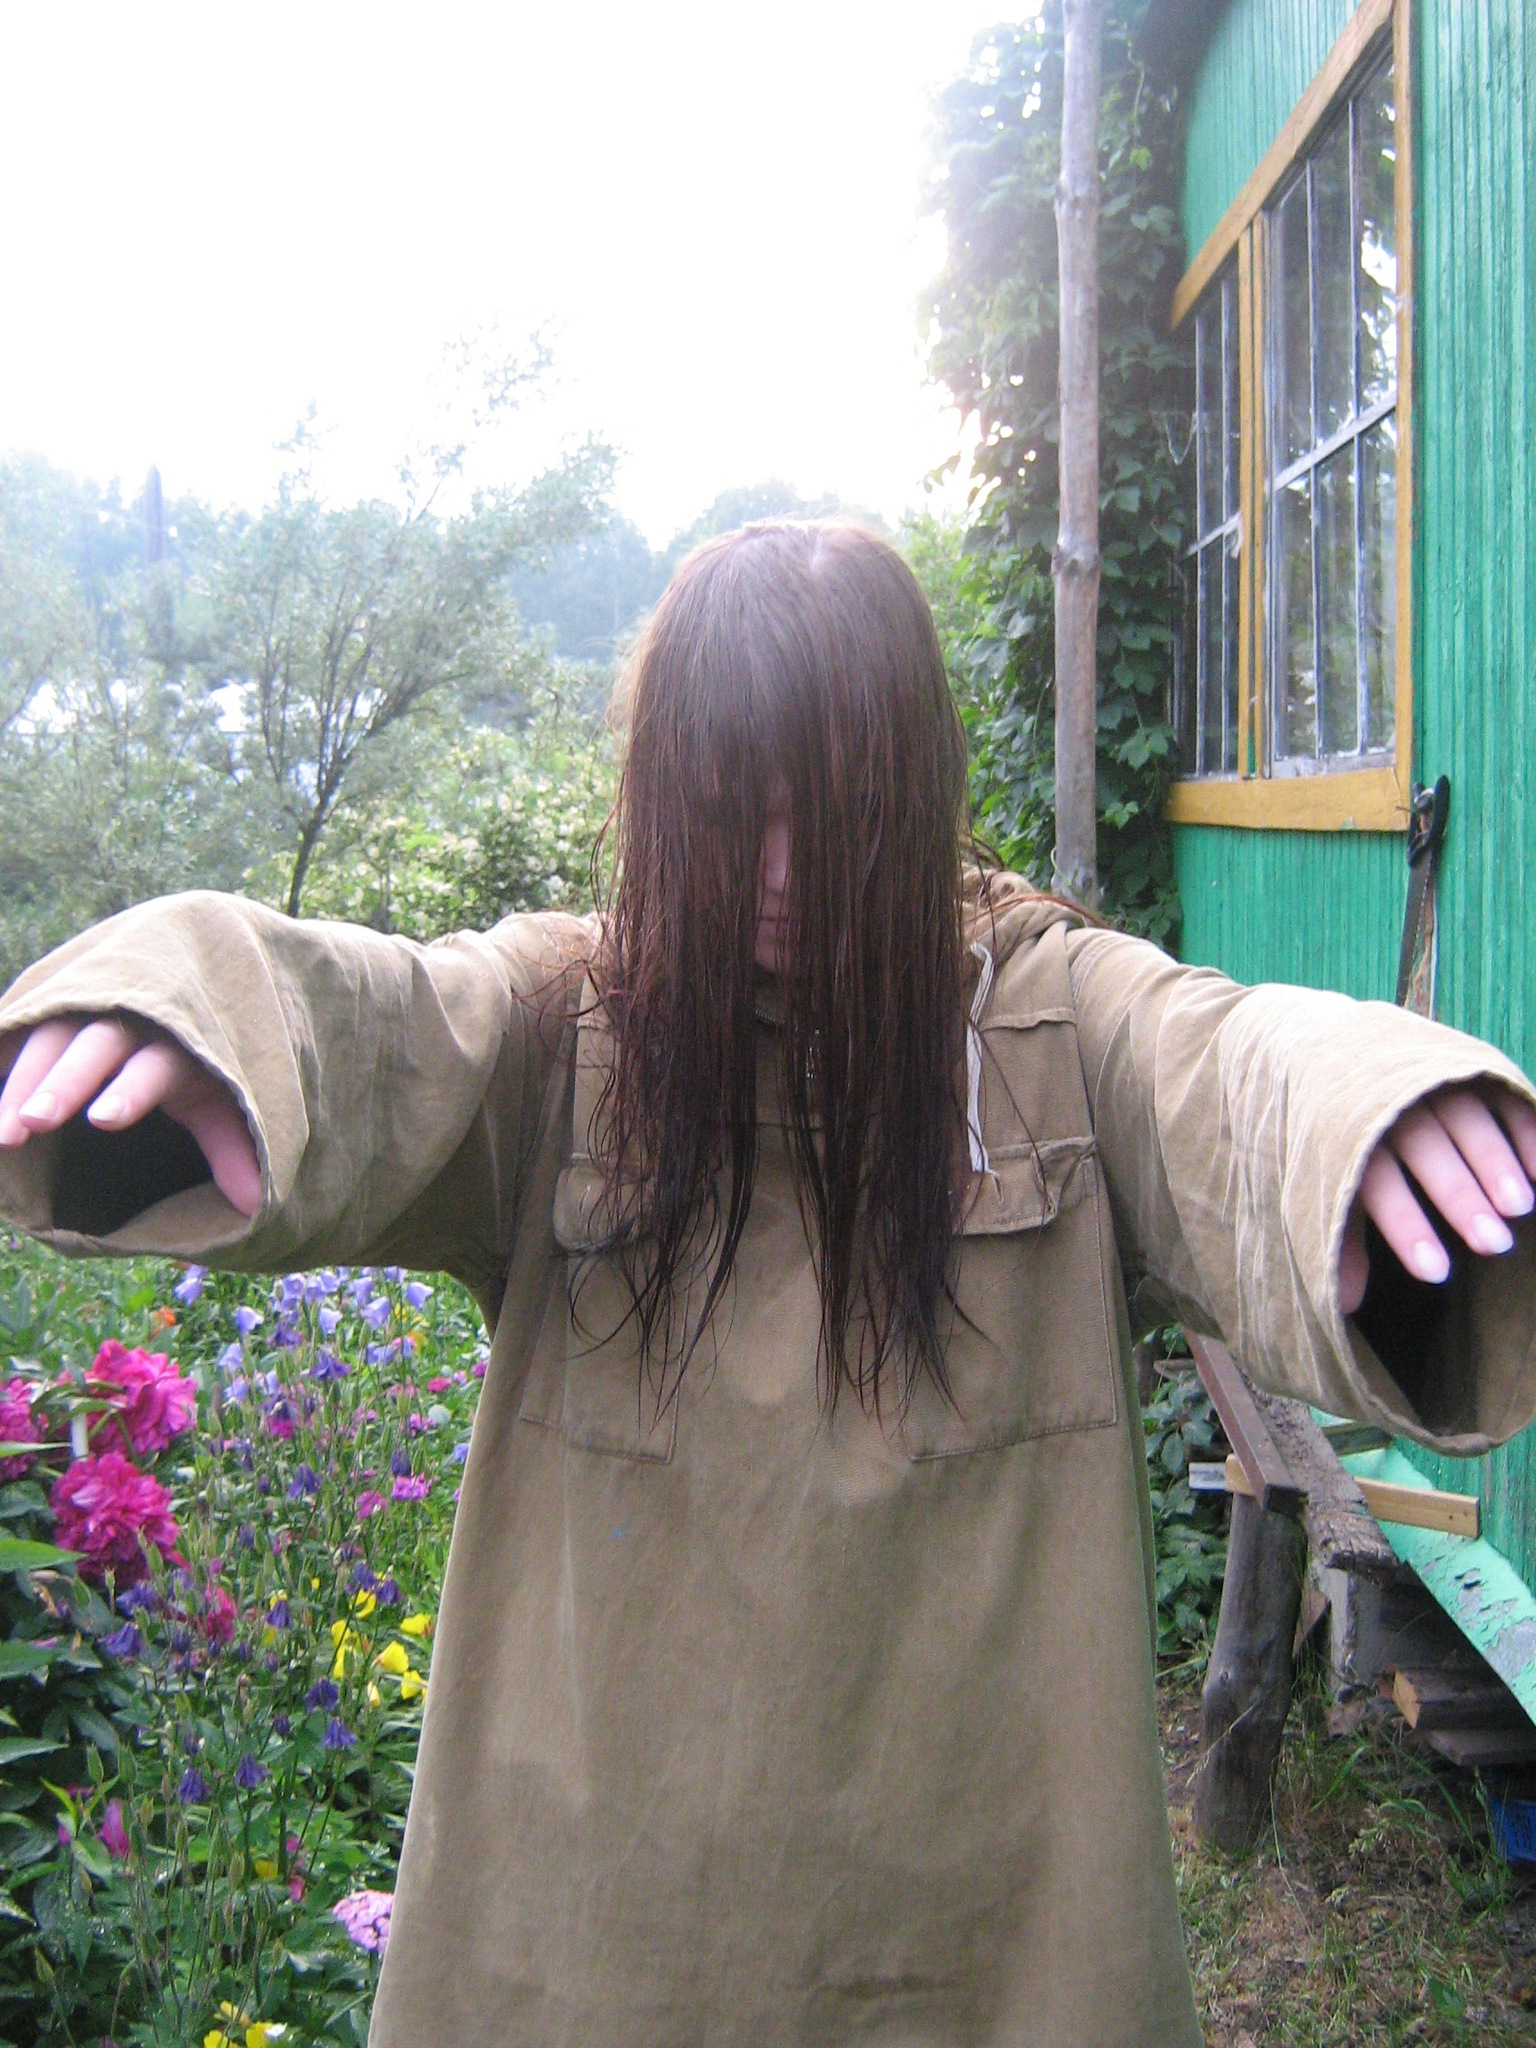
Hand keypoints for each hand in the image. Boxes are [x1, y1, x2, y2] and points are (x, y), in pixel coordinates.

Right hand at [0, 1016, 261, 1217]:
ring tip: (2, 1135)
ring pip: (53, 1038)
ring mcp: (92, 1009)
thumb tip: (255, 1204)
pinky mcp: (59, 1010)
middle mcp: (135, 1020)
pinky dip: (3, 1053)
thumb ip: (233, 1146)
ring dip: (23, 1083)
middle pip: (96, 1047)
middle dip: (64, 1083)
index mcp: (182, 1046)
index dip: (130, 1091)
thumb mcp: (223, 1103)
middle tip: (32, 1124)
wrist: (188, 995)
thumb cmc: (199, 1067)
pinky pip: (26, 1029)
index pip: (156, 1065)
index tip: (102, 1122)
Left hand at [1341, 1083, 1535, 1314]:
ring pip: (1464, 1117)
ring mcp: (1429, 1081)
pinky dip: (1523, 1128)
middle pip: (1425, 1147)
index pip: (1377, 1182)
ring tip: (1521, 1207)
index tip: (1437, 1274)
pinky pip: (1497, 1094)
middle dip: (1459, 1197)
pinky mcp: (1465, 1069)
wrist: (1341, 1057)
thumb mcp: (1328, 1188)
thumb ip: (1343, 1240)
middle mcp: (1389, 1104)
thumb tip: (1342, 1304)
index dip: (1406, 1227)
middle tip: (1494, 1245)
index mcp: (1347, 1135)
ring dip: (1494, 1161)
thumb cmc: (1341, 1146)